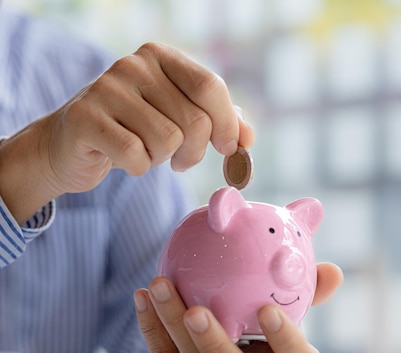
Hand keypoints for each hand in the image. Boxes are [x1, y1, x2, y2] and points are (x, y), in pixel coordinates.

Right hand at [0, 42, 253, 223]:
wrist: (71, 144)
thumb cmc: (134, 130)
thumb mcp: (178, 117)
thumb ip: (219, 120)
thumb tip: (248, 138)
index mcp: (160, 56)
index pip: (211, 87)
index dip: (227, 124)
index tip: (227, 147)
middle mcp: (133, 65)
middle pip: (194, 121)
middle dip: (195, 152)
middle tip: (179, 160)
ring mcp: (106, 88)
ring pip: (168, 141)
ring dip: (162, 160)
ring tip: (145, 151)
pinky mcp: (85, 118)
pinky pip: (137, 156)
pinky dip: (138, 168)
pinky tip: (125, 159)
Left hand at [133, 263, 342, 352]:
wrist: (230, 329)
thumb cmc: (264, 312)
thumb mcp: (289, 300)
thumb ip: (310, 285)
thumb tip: (333, 271)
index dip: (287, 342)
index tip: (269, 310)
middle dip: (214, 344)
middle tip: (198, 310)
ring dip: (172, 324)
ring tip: (161, 284)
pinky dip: (151, 326)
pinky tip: (144, 295)